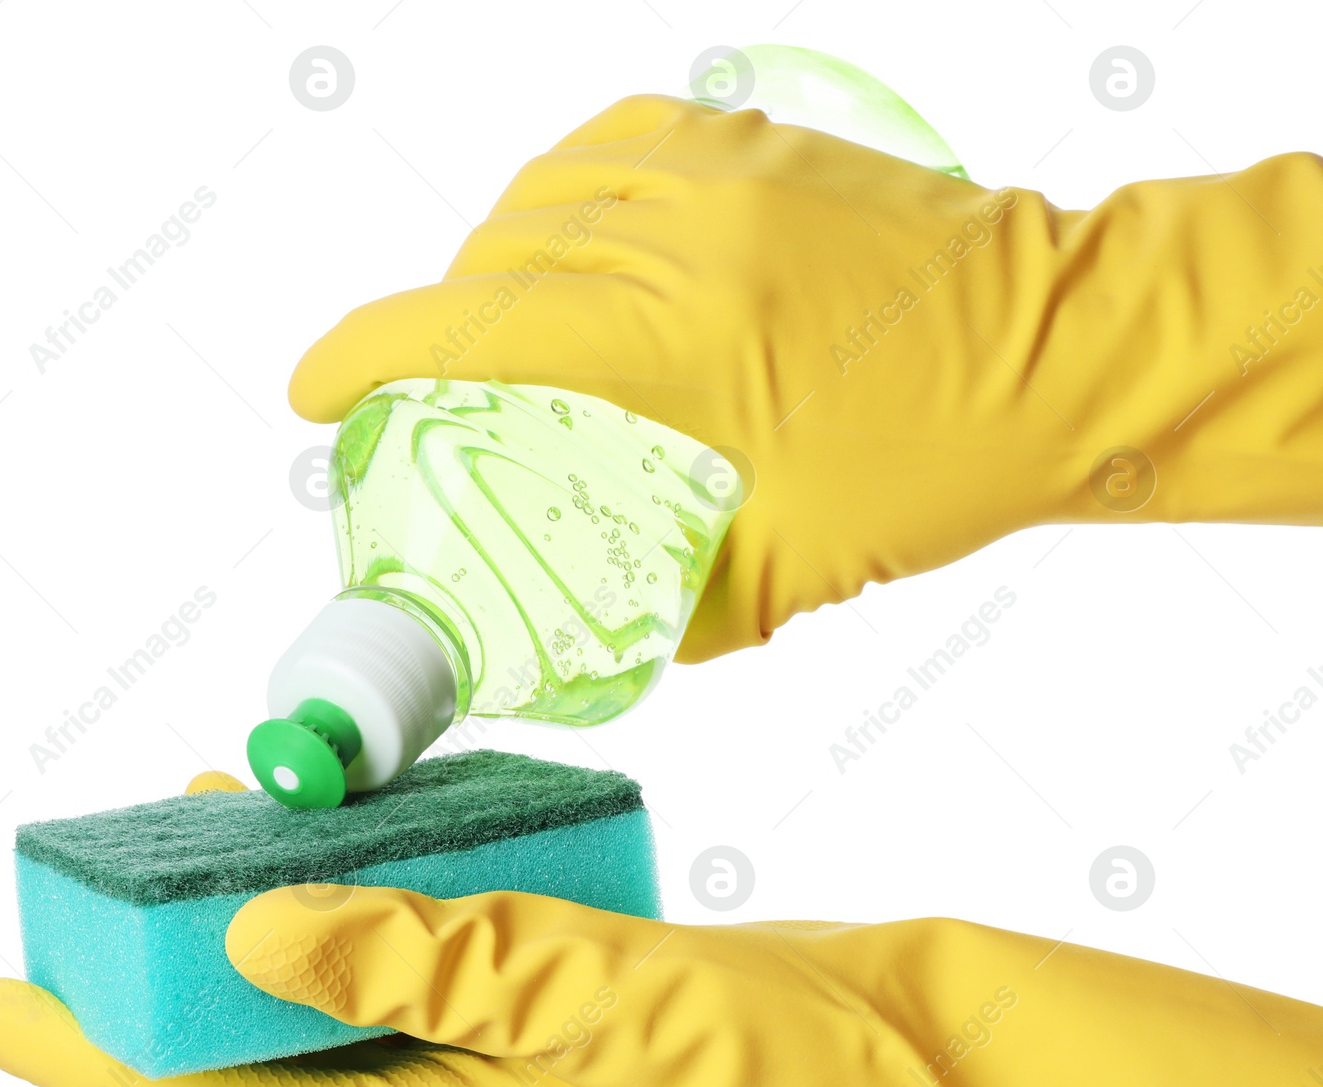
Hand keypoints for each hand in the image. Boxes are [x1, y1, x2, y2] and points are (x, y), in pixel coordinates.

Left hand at [0, 871, 1322, 1086]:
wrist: (900, 1065)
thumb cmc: (773, 1068)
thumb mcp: (599, 1010)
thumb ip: (433, 966)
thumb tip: (257, 939)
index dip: (95, 1059)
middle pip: (247, 1059)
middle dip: (146, 991)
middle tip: (67, 902)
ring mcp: (486, 1057)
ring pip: (323, 997)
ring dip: (244, 929)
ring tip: (179, 838)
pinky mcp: (533, 1000)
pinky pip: (407, 953)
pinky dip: (354, 896)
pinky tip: (337, 833)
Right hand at [290, 95, 1322, 659]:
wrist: (1073, 350)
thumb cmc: (946, 458)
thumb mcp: (798, 567)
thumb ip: (685, 613)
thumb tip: (613, 651)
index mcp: (677, 340)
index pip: (472, 326)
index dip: (363, 351)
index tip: (308, 390)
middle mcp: (684, 235)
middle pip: (493, 256)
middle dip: (433, 319)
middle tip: (425, 385)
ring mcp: (725, 172)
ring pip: (546, 191)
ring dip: (495, 253)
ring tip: (498, 317)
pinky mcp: (763, 144)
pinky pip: (620, 139)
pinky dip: (568, 184)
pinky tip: (570, 228)